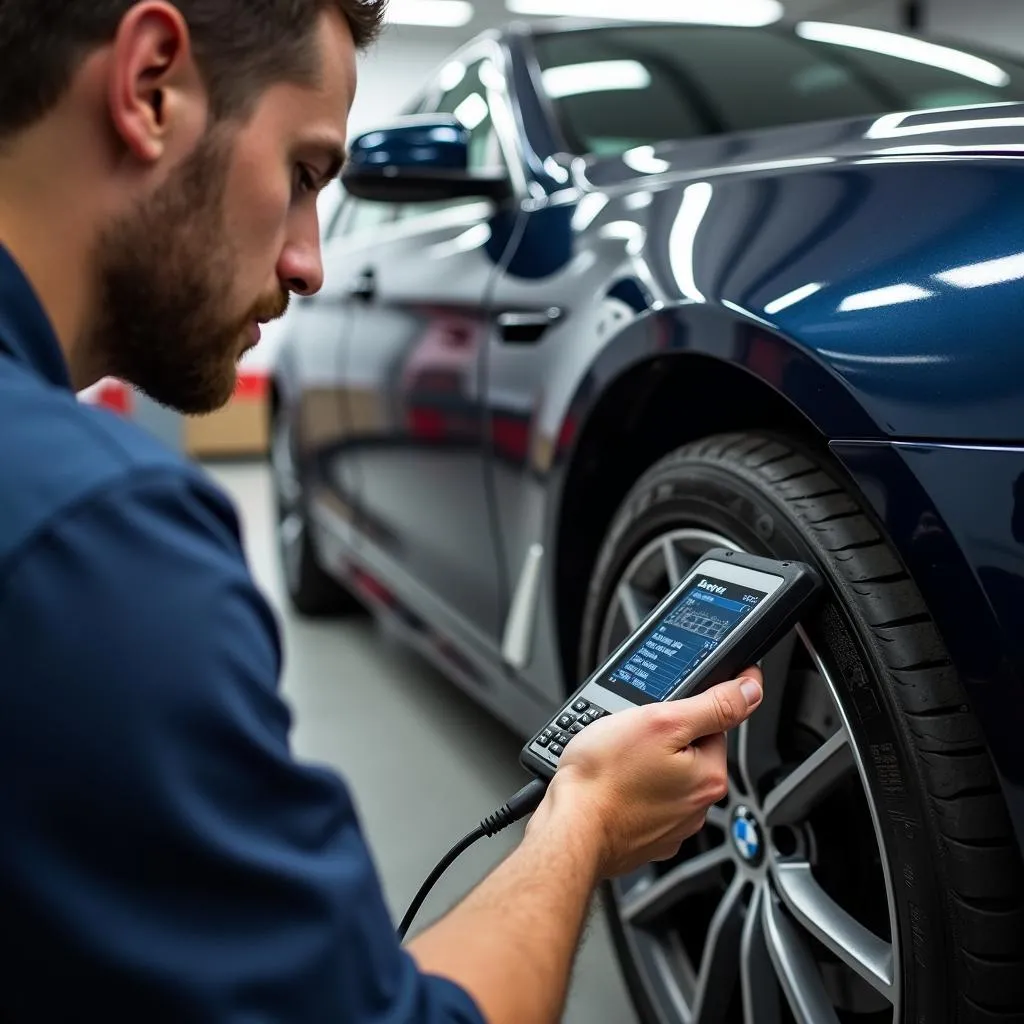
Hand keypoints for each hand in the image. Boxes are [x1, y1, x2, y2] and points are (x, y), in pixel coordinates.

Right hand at [528, 669, 763, 878]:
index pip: (711, 726)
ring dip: (644, 766)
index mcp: (710, 776)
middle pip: (687, 752)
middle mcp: (698, 807)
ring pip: (664, 778)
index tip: (654, 716)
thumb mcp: (661, 722)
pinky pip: (645, 803)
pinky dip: (631, 792)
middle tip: (627, 739)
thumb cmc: (604, 778)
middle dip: (660, 741)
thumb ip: (713, 705)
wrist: (570, 829)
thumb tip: (751, 689)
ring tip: (614, 763)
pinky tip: (611, 786)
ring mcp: (671, 826)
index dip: (680, 713)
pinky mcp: (646, 838)